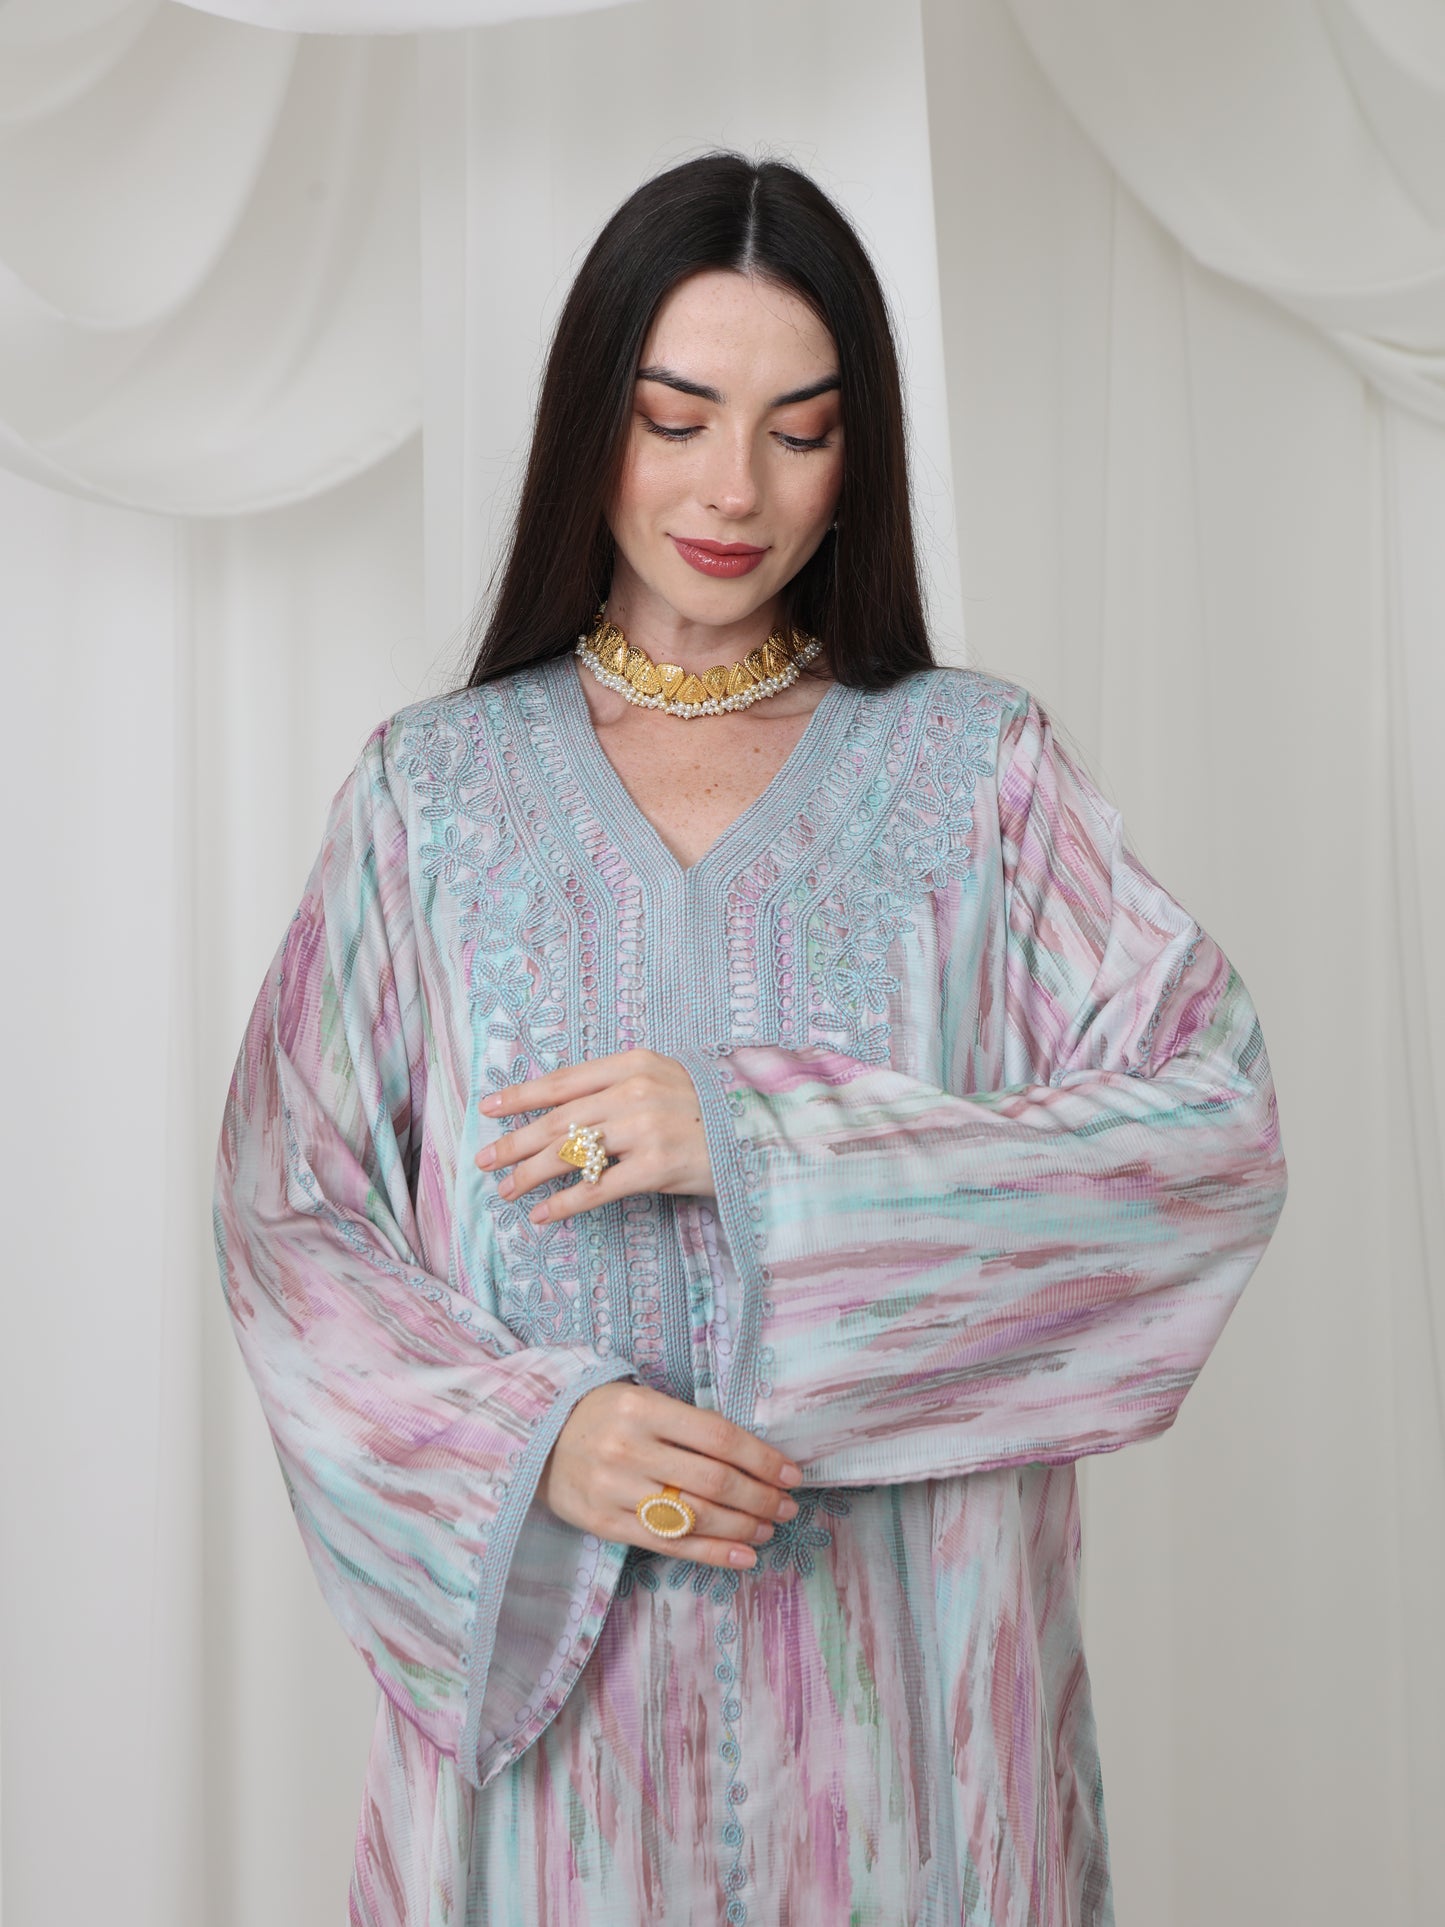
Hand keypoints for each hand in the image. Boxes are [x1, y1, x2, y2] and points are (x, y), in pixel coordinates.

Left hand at [475, 1049, 712, 1224]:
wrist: (761, 1135)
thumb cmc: (709, 1110)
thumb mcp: (664, 1079)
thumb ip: (617, 1086)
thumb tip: (561, 1112)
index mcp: (633, 1063)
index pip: (563, 1080)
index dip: (521, 1096)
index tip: (488, 1108)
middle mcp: (635, 1091)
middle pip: (558, 1121)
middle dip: (515, 1142)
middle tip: (484, 1160)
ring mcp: (646, 1129)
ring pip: (570, 1154)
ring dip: (530, 1175)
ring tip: (507, 1190)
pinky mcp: (656, 1167)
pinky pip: (596, 1189)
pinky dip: (563, 1204)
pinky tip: (542, 1215)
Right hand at [540, 1380, 801, 1570]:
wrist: (536, 1440)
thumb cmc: (606, 1416)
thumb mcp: (643, 1401)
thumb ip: (690, 1426)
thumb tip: (757, 1459)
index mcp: (644, 1407)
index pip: (719, 1437)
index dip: (763, 1459)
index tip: (792, 1475)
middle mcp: (629, 1448)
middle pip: (713, 1480)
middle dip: (760, 1498)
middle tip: (787, 1507)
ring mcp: (614, 1489)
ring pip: (695, 1516)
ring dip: (743, 1528)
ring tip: (769, 1530)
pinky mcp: (604, 1523)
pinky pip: (669, 1544)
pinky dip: (712, 1553)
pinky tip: (742, 1557)